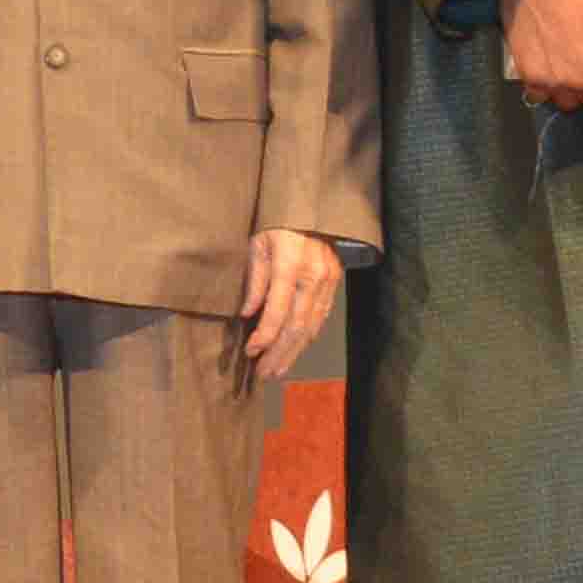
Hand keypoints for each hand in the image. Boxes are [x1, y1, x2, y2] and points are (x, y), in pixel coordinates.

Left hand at [239, 226, 344, 378]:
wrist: (314, 208)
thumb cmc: (277, 223)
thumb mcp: (258, 244)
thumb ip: (254, 280)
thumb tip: (247, 315)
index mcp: (291, 264)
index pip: (278, 311)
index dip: (264, 336)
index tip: (250, 352)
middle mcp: (314, 276)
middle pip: (296, 327)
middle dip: (279, 354)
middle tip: (263, 374)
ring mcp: (328, 282)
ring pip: (311, 327)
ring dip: (293, 352)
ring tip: (276, 370)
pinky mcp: (335, 284)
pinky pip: (320, 318)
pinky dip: (306, 338)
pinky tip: (294, 351)